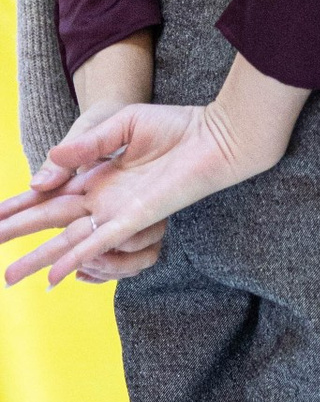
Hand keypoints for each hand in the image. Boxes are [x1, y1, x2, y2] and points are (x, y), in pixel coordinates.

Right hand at [1, 95, 190, 281]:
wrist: (216, 134)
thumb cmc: (176, 126)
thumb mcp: (121, 124)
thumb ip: (84, 145)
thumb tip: (49, 162)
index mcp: (96, 176)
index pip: (48, 195)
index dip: (19, 205)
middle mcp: (103, 198)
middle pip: (49, 219)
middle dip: (17, 232)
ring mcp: (118, 210)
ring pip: (70, 240)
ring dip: (39, 258)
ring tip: (10, 277)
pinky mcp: (138, 217)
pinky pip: (102, 242)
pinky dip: (78, 257)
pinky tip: (57, 275)